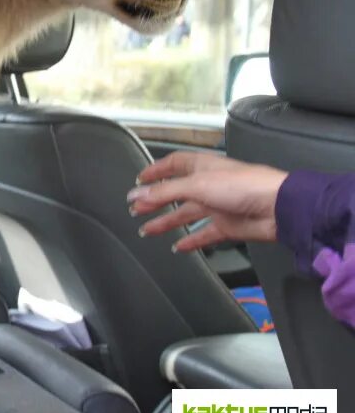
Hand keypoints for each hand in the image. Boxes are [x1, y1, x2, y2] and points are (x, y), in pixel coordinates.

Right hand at [128, 151, 287, 251]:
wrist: (278, 208)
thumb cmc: (241, 186)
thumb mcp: (197, 185)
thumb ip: (165, 192)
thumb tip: (135, 196)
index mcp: (201, 167)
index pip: (173, 164)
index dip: (156, 171)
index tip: (138, 181)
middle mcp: (208, 184)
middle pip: (175, 192)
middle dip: (155, 200)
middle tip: (136, 210)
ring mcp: (217, 206)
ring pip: (186, 214)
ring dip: (167, 221)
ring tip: (147, 230)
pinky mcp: (227, 225)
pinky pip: (204, 234)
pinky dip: (191, 241)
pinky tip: (178, 247)